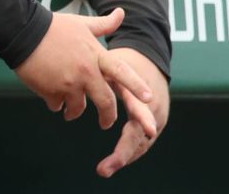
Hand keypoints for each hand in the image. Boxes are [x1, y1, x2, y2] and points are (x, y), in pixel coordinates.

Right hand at [14, 8, 155, 136]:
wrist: (22, 32)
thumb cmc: (52, 26)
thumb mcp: (81, 23)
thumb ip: (104, 24)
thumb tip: (122, 12)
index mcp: (95, 55)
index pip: (122, 72)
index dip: (136, 86)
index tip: (150, 99)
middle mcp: (85, 72)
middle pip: (105, 101)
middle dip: (107, 116)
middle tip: (105, 122)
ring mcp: (68, 83)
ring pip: (78, 108)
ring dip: (74, 111)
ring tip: (69, 112)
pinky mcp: (51, 91)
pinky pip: (57, 105)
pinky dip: (56, 104)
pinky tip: (52, 100)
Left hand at [97, 47, 169, 177]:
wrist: (150, 60)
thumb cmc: (124, 60)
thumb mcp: (112, 63)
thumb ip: (97, 74)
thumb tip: (73, 83)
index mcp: (139, 91)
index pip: (135, 114)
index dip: (126, 130)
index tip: (111, 149)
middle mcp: (151, 107)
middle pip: (139, 135)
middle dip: (122, 154)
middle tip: (103, 169)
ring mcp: (156, 117)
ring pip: (141, 142)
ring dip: (124, 156)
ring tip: (104, 169)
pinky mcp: (155, 123)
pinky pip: (142, 140)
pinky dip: (129, 151)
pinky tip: (115, 161)